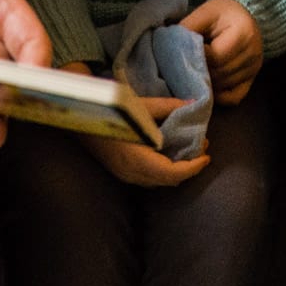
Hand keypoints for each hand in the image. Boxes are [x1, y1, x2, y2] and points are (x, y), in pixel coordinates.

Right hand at [59, 69, 206, 184]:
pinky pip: (150, 179)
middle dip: (189, 167)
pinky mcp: (122, 174)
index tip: (206, 155)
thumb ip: (167, 106)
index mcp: (138, 159)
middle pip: (170, 180)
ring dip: (177, 170)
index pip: (173, 172)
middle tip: (202, 148)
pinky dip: (164, 171)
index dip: (193, 167)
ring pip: (160, 182)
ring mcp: (126, 176)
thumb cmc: (108, 111)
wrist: (79, 120)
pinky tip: (168, 154)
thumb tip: (193, 103)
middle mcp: (133, 173)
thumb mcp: (139, 105)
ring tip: (188, 150)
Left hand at [179, 0, 261, 103]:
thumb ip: (188, 28)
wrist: (245, 16)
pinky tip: (209, 87)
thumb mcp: (204, 13)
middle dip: (200, 73)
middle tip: (184, 68)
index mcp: (243, 33)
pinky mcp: (252, 80)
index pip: (216, 56)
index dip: (197, 58)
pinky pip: (234, 98)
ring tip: (194, 75)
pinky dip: (219, 96)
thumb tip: (170, 47)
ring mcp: (254, 69)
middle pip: (220, 74)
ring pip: (225, 86)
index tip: (185, 54)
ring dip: (207, 84)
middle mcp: (253, 53)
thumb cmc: (222, 13)